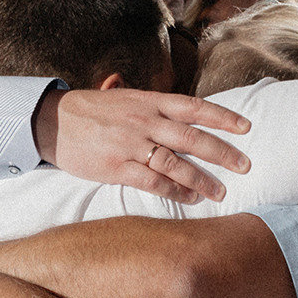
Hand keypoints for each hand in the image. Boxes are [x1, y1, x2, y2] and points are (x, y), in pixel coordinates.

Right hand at [34, 87, 251, 204]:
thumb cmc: (90, 111)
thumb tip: (177, 106)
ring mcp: (131, 145)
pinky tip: (190, 199)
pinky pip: (153, 181)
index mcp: (149, 101)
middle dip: (223, 152)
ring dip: (202, 179)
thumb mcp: (123, 98)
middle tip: (245, 166)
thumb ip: (152, 103)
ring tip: (221, 192)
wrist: (52, 122)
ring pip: (177, 163)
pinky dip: (175, 192)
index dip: (223, 117)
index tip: (245, 128)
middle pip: (193, 137)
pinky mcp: (117, 168)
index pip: (194, 107)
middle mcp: (145, 121)